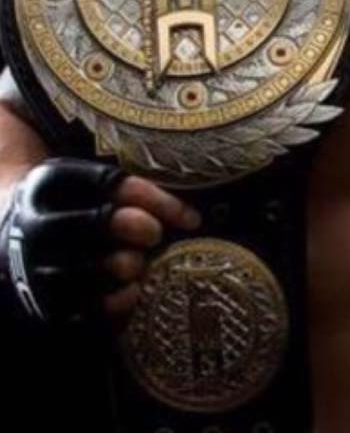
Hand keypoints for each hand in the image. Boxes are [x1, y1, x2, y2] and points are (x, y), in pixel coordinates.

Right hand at [0, 157, 200, 327]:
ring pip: (91, 269)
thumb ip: (130, 189)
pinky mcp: (38, 303)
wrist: (7, 230)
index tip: (191, 217)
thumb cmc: (69, 202)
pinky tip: (132, 292)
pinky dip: (116, 303)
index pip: (113, 184)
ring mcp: (32, 266)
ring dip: (129, 266)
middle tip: (155, 236)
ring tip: (139, 264)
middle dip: (142, 228)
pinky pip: (82, 310)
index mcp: (52, 183)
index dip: (158, 200)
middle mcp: (38, 224)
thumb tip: (191, 215)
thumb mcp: (87, 180)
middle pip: (100, 222)